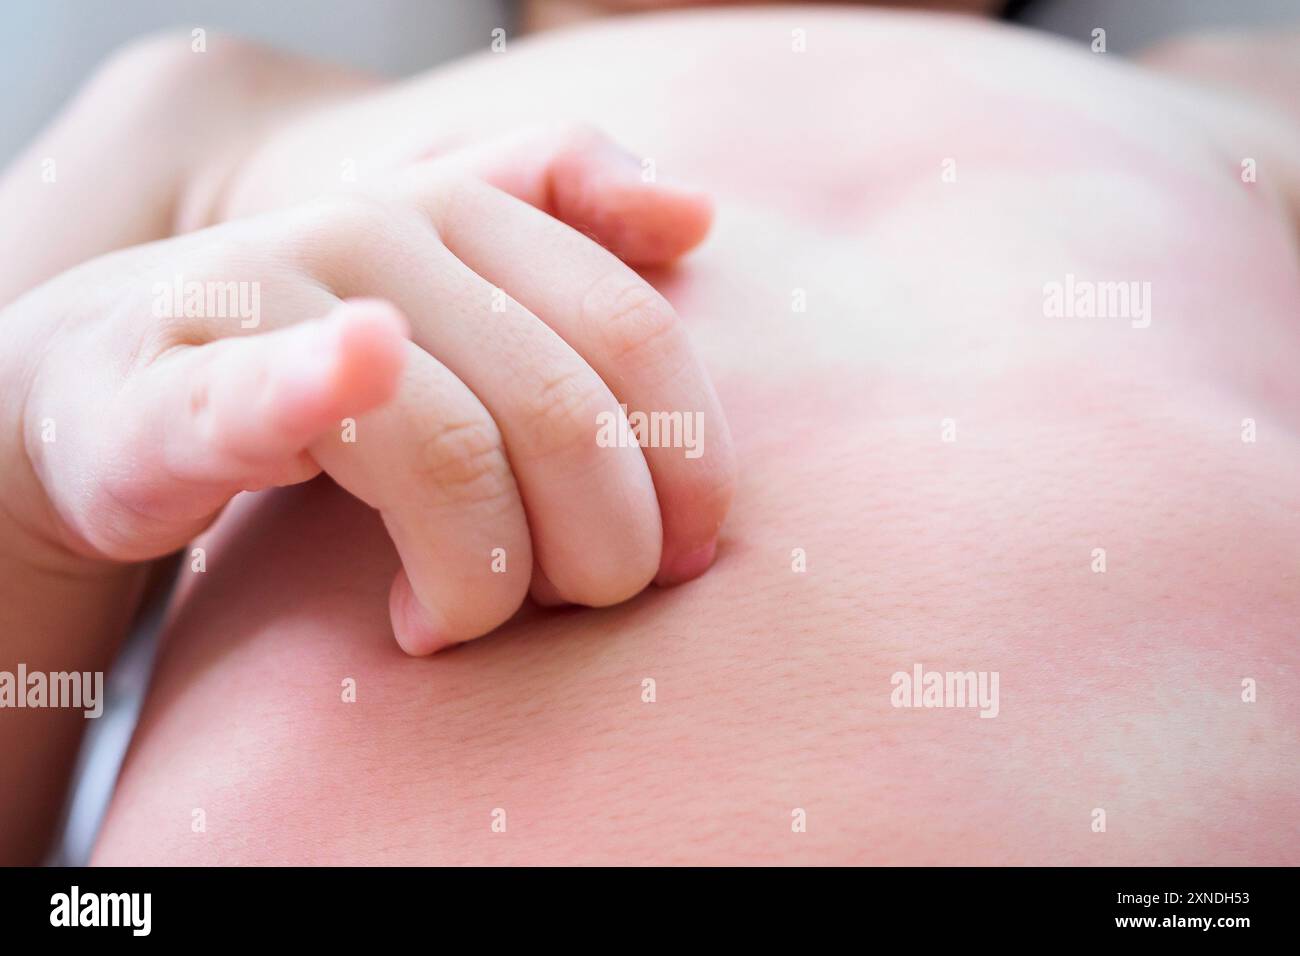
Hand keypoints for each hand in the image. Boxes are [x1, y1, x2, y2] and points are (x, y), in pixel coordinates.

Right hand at [1, 132, 734, 653]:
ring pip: (449, 449)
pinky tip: (366, 405)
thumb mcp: (461, 281)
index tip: (686, 552)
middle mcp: (382, 229)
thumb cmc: (330, 352)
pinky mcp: (175, 383)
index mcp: (471, 212)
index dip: (687, 459)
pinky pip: (264, 396)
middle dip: (600, 545)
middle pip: (560, 410)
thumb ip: (571, 225)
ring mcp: (273, 292)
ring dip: (486, 579)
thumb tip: (700, 212)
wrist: (113, 376)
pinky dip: (321, 393)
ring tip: (454, 619)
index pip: (634, 336)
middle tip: (574, 604)